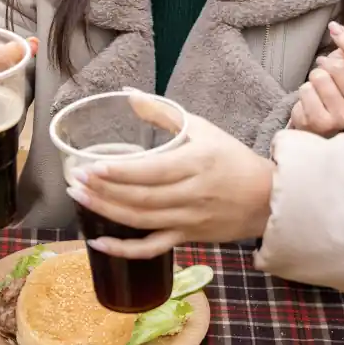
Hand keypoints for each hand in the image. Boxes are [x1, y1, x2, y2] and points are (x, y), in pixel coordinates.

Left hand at [66, 101, 274, 258]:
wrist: (267, 198)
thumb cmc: (232, 158)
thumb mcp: (203, 129)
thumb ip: (164, 113)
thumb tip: (130, 94)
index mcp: (196, 163)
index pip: (152, 171)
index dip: (121, 172)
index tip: (93, 167)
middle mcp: (192, 194)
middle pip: (141, 197)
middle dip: (104, 191)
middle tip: (75, 182)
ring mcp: (189, 220)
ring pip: (142, 221)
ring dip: (107, 212)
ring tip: (79, 199)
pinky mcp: (188, 237)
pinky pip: (152, 248)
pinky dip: (125, 250)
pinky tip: (98, 242)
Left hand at [287, 20, 343, 136]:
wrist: (324, 125)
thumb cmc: (341, 92)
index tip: (334, 27)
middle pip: (338, 67)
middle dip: (327, 63)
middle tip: (326, 68)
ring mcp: (343, 118)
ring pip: (319, 77)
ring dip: (315, 77)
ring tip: (320, 86)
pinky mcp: (321, 123)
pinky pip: (306, 91)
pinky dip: (305, 91)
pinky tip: (312, 100)